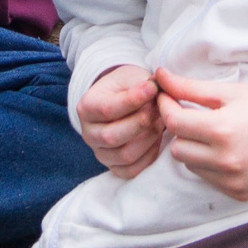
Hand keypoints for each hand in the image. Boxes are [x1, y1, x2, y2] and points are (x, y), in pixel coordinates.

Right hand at [79, 63, 163, 177]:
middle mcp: (88, 134)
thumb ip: (141, 83)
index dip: (132, 100)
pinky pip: (132, 170)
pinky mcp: (115, 167)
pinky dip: (149, 155)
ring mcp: (100, 153)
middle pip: (112, 137)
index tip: (153, 89)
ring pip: (124, 155)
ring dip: (148, 138)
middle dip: (141, 123)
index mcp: (86, 107)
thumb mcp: (131, 77)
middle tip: (160, 108)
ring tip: (160, 121)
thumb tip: (155, 89)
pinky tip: (157, 137)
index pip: (107, 109)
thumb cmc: (129, 86)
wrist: (126, 100)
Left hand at [154, 67, 247, 201]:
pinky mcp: (240, 194)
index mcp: (222, 131)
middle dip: (181, 129)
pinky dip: (211, 165)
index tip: (168, 95)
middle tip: (196, 113)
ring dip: (194, 148)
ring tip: (215, 132)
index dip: (166, 106)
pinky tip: (229, 149)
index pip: (174, 123)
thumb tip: (160, 76)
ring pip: (191, 166)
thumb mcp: (233, 91)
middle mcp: (225, 161)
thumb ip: (192, 88)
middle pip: (177, 148)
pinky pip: (209, 179)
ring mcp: (233, 182)